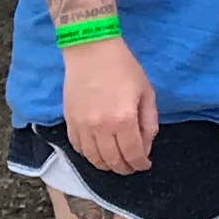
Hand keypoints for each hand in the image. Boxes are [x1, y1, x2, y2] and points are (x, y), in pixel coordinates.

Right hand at [61, 35, 159, 179]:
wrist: (91, 50)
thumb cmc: (124, 68)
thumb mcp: (146, 93)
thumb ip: (149, 122)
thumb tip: (145, 146)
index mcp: (124, 119)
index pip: (132, 154)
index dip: (140, 164)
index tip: (144, 165)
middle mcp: (101, 127)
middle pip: (112, 161)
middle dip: (124, 168)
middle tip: (131, 167)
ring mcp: (82, 125)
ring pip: (93, 158)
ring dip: (106, 165)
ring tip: (115, 162)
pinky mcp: (69, 121)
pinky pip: (78, 147)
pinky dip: (89, 154)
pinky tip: (97, 151)